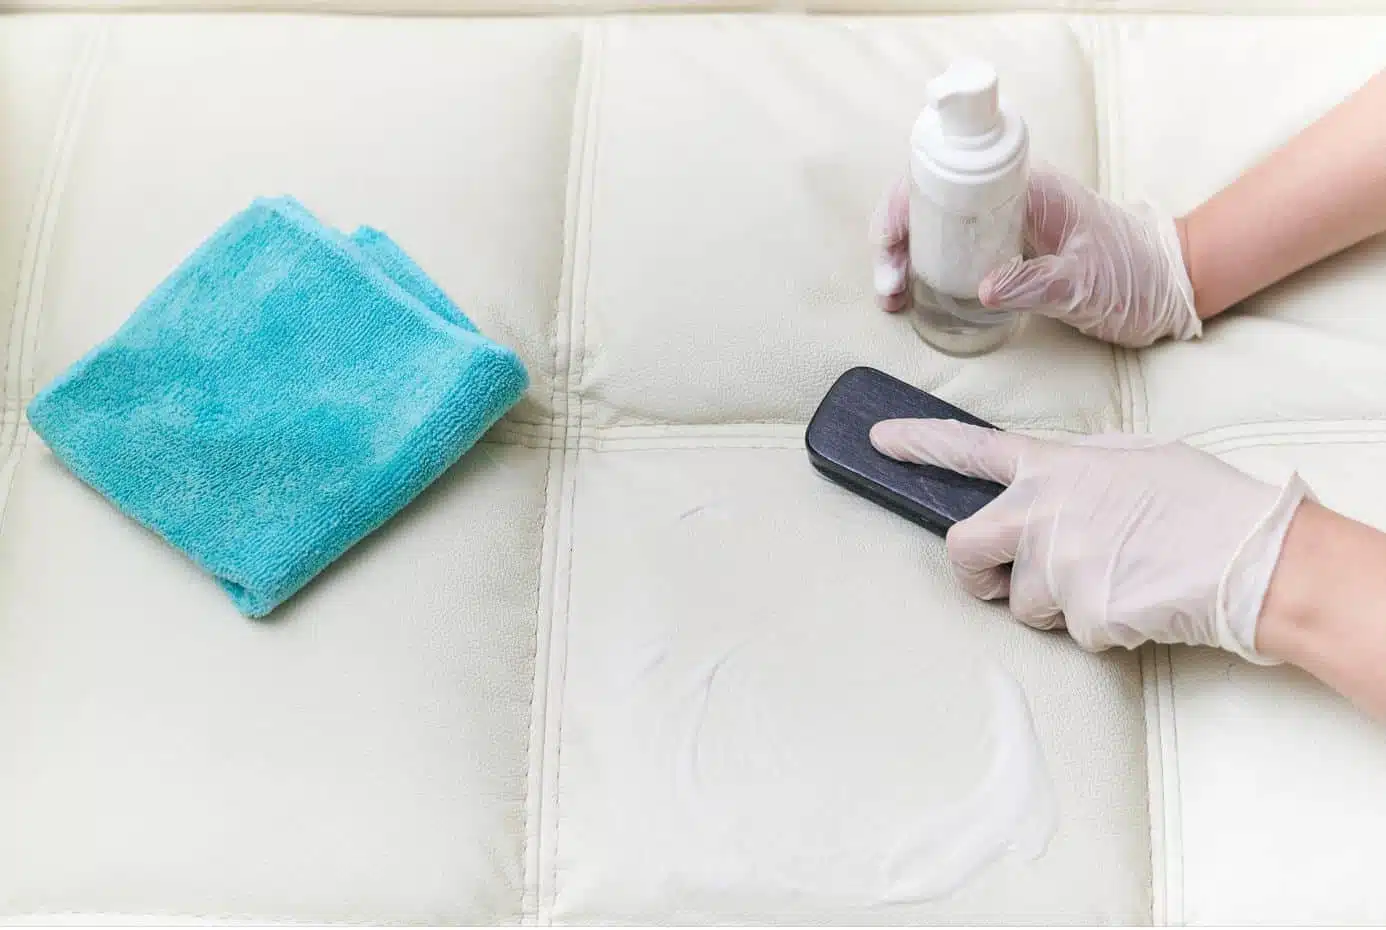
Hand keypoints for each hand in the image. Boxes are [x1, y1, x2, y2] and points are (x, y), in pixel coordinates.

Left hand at [868, 418, 1311, 660]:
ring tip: (1116, 580)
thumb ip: (1078, 473)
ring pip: (1022, 605)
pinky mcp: (1078, 613)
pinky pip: (1071, 632)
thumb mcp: (1133, 461)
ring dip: (1056, 606)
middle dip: (973, 575)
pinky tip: (1138, 602)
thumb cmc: (1203, 504)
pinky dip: (1099, 629)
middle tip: (1001, 582)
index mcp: (1054, 467)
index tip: (879, 440)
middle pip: (961, 548)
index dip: (918, 443)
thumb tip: (1054, 490)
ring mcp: (1056, 564)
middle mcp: (1041, 511)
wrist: (1253, 558)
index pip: (969, 448)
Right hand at [871, 169, 1201, 347]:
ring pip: (936, 228)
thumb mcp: (1087, 284)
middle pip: (931, 202)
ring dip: (905, 258)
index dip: (907, 204)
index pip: (949, 177)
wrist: (1171, 286)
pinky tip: (912, 295)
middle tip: (889, 285)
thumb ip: (1038, 284)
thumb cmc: (1137, 275)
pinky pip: (952, 251)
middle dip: (896, 239)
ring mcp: (1005, 226)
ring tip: (894, 296)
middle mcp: (1009, 201)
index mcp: (1027, 189)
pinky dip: (925, 270)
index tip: (890, 242)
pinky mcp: (1006, 252)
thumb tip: (983, 289)